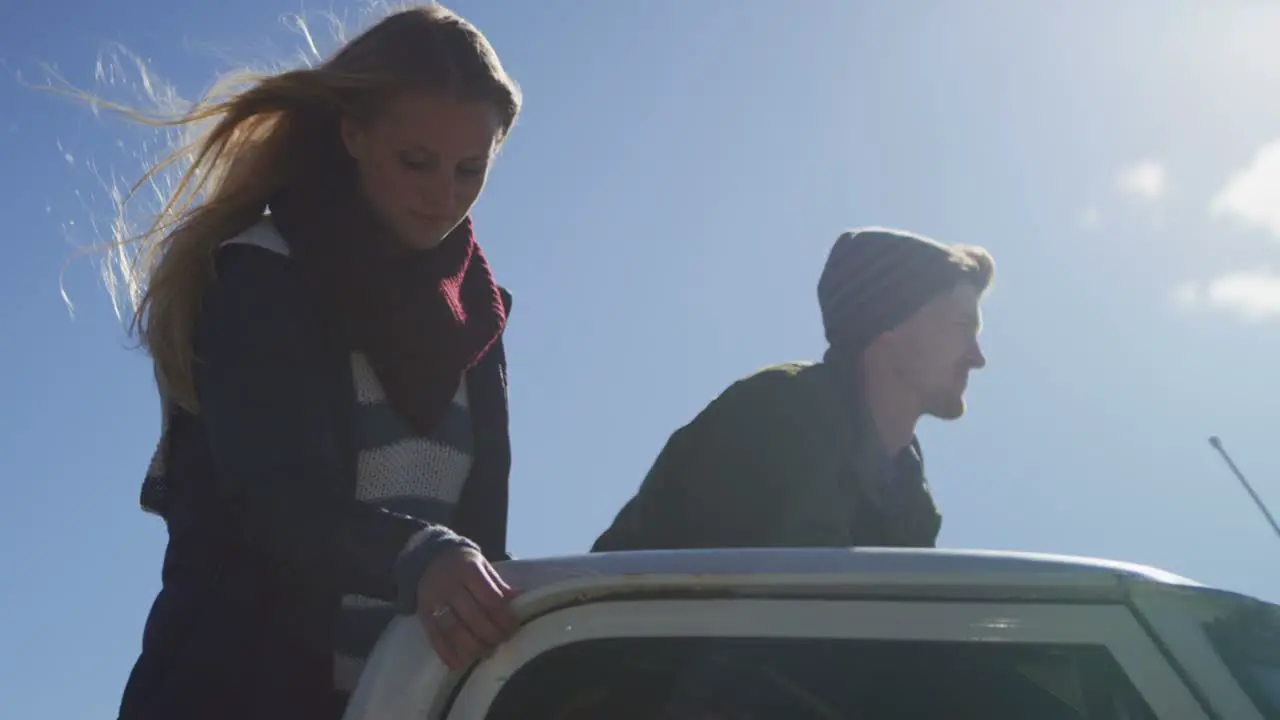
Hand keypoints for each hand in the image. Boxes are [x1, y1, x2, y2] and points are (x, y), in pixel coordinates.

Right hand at [415, 546, 518, 669]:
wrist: (430, 559)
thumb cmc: (464, 565)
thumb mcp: (483, 566)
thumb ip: (499, 585)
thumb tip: (520, 598)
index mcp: (468, 570)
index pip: (489, 598)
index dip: (503, 617)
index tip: (513, 628)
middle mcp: (449, 585)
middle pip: (472, 616)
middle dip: (490, 634)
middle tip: (501, 642)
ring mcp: (434, 601)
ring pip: (453, 629)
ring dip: (472, 646)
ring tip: (486, 653)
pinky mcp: (423, 615)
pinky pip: (434, 637)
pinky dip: (447, 653)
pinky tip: (459, 664)